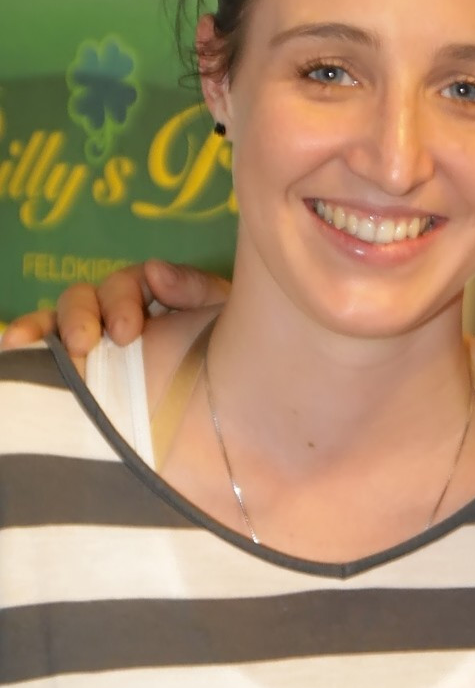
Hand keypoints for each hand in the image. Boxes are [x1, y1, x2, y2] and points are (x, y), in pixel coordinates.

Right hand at [0, 260, 229, 355]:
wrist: (238, 417)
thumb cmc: (230, 357)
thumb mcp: (224, 317)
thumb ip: (194, 290)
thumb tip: (154, 270)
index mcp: (152, 298)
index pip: (127, 284)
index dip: (123, 298)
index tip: (128, 332)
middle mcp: (115, 317)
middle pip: (85, 299)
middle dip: (82, 316)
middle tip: (87, 344)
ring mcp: (94, 347)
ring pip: (58, 323)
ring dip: (42, 327)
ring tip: (23, 339)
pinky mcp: (80, 378)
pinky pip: (43, 355)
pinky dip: (25, 345)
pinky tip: (12, 347)